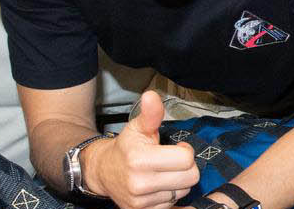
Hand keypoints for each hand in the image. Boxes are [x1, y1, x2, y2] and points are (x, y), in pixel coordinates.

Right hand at [88, 91, 198, 208]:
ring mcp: (141, 201)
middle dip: (185, 167)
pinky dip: (169, 195)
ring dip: (178, 182)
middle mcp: (140, 184)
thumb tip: (152, 96)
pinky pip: (173, 204)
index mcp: (140, 160)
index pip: (186, 159)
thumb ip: (150, 114)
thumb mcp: (138, 127)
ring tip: (162, 174)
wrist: (103, 171)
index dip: (184, 151)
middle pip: (190, 177)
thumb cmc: (126, 147)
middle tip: (170, 162)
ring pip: (183, 191)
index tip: (174, 148)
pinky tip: (158, 186)